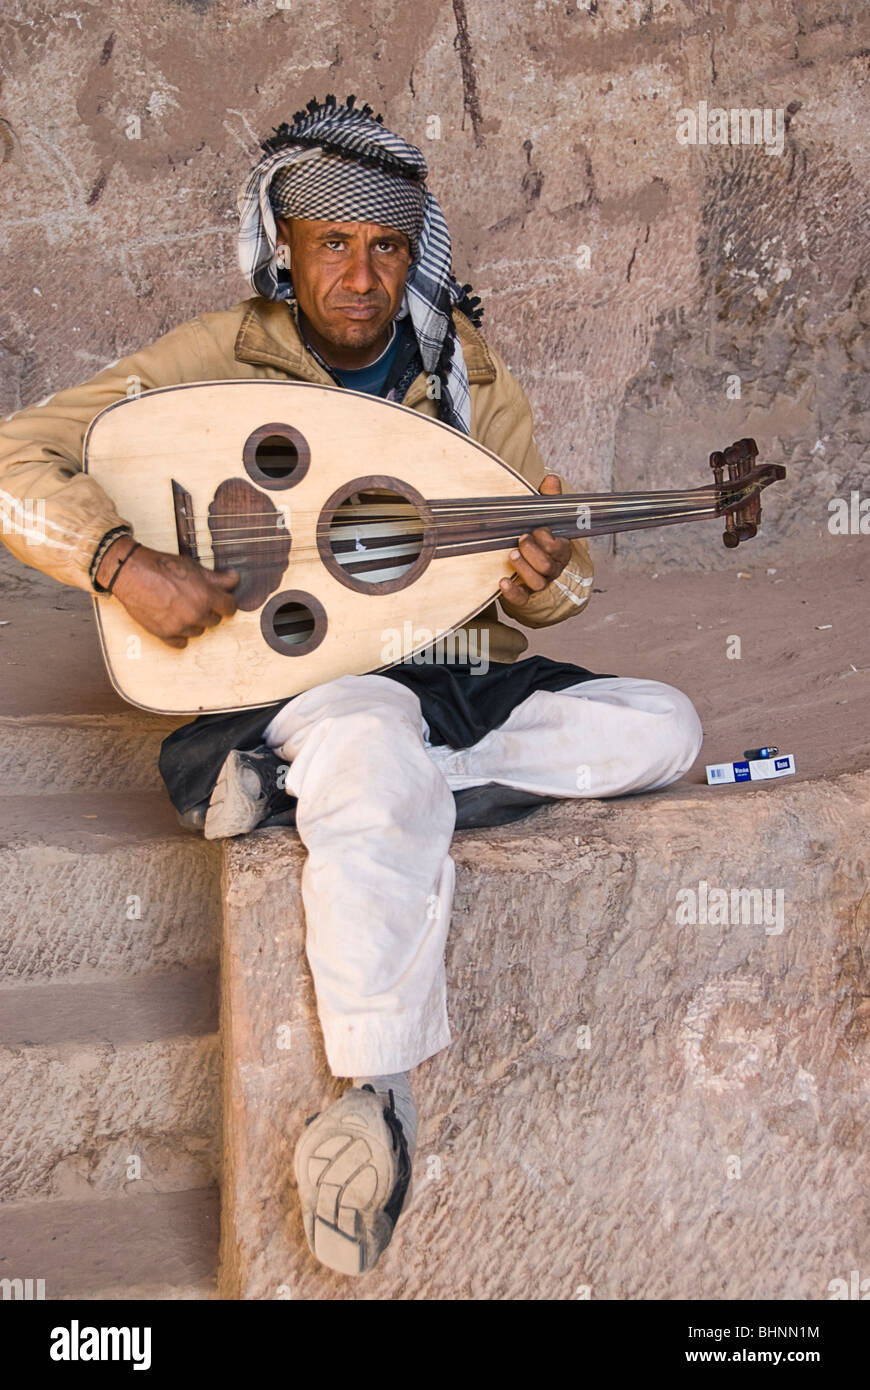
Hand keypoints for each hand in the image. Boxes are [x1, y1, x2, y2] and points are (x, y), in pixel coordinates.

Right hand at [97, 538, 238, 648]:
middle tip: (196, 599)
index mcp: (206, 597)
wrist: (132, 573)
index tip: (221, 601)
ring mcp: (180, 627)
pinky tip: (174, 621)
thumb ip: (217, 578)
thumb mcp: (194, 567)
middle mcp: (195, 615)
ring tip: (181, 608)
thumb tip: (235, 579)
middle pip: (214, 620)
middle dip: (209, 611)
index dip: (226, 603)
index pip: (230, 609)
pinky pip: (181, 642)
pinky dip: (180, 634)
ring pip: (198, 631)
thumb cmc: (162, 567)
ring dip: (194, 622)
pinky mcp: (164, 634)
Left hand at [498, 474, 571, 605]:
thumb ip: (549, 500)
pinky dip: (513, 592)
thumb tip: (551, 477)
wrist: (531, 566)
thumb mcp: (545, 518)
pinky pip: (522, 599)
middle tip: (520, 538)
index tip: (536, 528)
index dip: (547, 539)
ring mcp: (539, 583)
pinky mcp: (525, 595)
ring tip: (511, 555)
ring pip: (537, 582)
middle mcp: (552, 569)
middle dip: (534, 552)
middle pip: (548, 565)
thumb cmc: (539, 538)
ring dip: (524, 568)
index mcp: (559, 550)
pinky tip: (502, 582)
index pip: (558, 548)